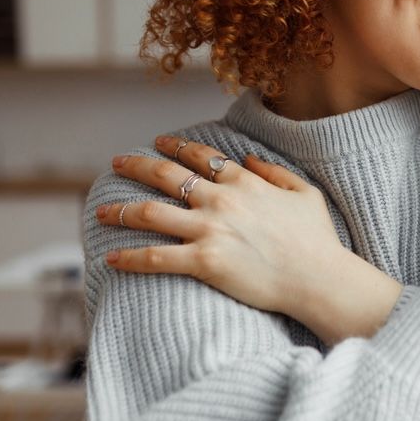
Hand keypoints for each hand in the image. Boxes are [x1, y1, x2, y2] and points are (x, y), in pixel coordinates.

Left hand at [94, 136, 343, 317]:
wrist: (319, 278)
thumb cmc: (318, 240)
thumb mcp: (306, 193)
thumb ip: (275, 172)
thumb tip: (247, 159)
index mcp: (244, 182)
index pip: (201, 156)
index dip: (175, 146)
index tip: (158, 142)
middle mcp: (221, 200)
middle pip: (166, 175)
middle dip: (137, 166)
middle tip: (117, 163)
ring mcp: (210, 230)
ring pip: (151, 213)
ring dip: (120, 211)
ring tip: (100, 212)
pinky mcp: (204, 262)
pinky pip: (155, 258)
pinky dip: (129, 258)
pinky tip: (110, 259)